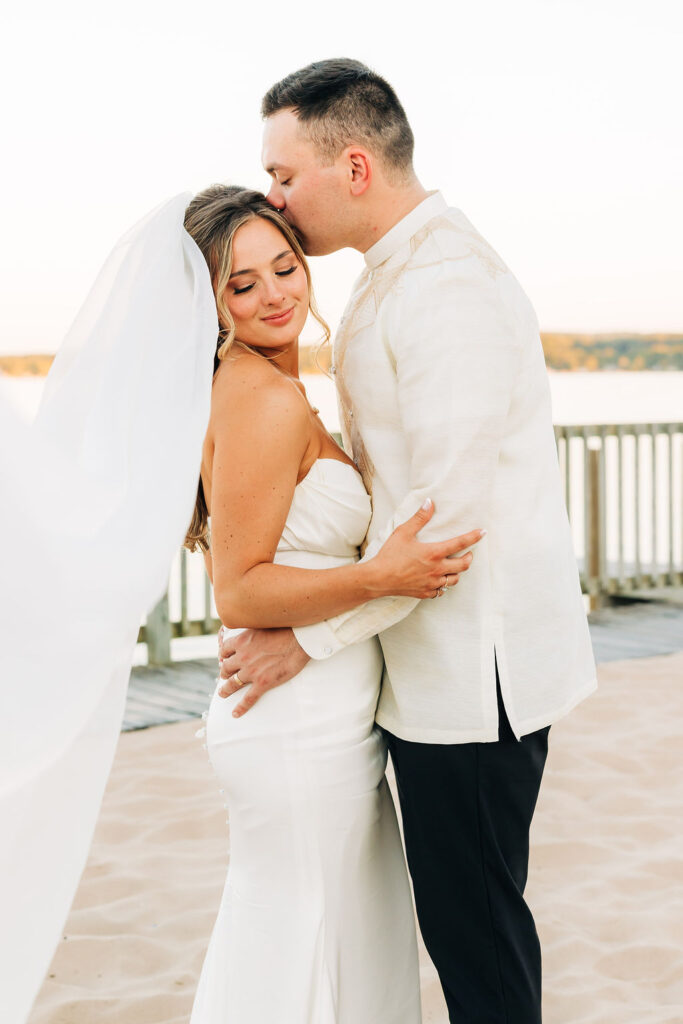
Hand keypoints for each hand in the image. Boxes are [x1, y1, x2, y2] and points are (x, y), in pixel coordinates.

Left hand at [217, 626, 309, 716]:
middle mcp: (242, 657)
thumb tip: (250, 633)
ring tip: (223, 693)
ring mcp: (251, 671)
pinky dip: (240, 707)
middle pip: (225, 667)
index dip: (223, 655)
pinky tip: (235, 713)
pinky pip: (248, 698)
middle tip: (225, 675)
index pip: (224, 650)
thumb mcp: (262, 624)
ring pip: (232, 683)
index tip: (224, 658)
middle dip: (224, 672)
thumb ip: (252, 631)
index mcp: (241, 641)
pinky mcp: (263, 683)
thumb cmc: (285, 629)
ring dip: (226, 689)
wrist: (299, 640)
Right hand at [370, 499, 484, 598]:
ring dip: (457, 572)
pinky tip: (438, 580)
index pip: (460, 543)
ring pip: (454, 580)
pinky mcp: (425, 593)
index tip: (483, 532)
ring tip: (454, 566)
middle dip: (469, 558)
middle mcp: (437, 569)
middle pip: (463, 565)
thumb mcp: (403, 532)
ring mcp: (432, 583)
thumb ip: (419, 518)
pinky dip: (443, 585)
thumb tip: (430, 502)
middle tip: (468, 553)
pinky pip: (441, 591)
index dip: (474, 537)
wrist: (378, 579)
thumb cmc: (390, 555)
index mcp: (434, 553)